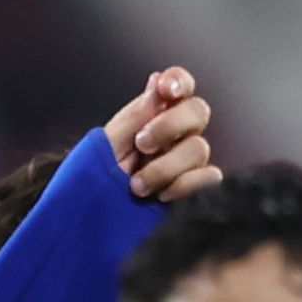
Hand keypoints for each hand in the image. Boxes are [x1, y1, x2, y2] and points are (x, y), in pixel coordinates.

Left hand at [100, 63, 216, 201]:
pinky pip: (208, 178)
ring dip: (165, 166)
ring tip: (136, 185)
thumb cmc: (95, 180)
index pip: (179, 86)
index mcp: (153, 115)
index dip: (179, 81)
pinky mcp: (194, 188)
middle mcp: (175, 134)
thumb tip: (157, 81)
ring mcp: (186, 162)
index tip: (166, 90)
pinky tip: (161, 196)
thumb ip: (135, 115)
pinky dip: (185, 186)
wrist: (92, 220)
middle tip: (142, 144)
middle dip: (170, 125)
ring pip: (199, 148)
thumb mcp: (106, 145)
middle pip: (198, 111)